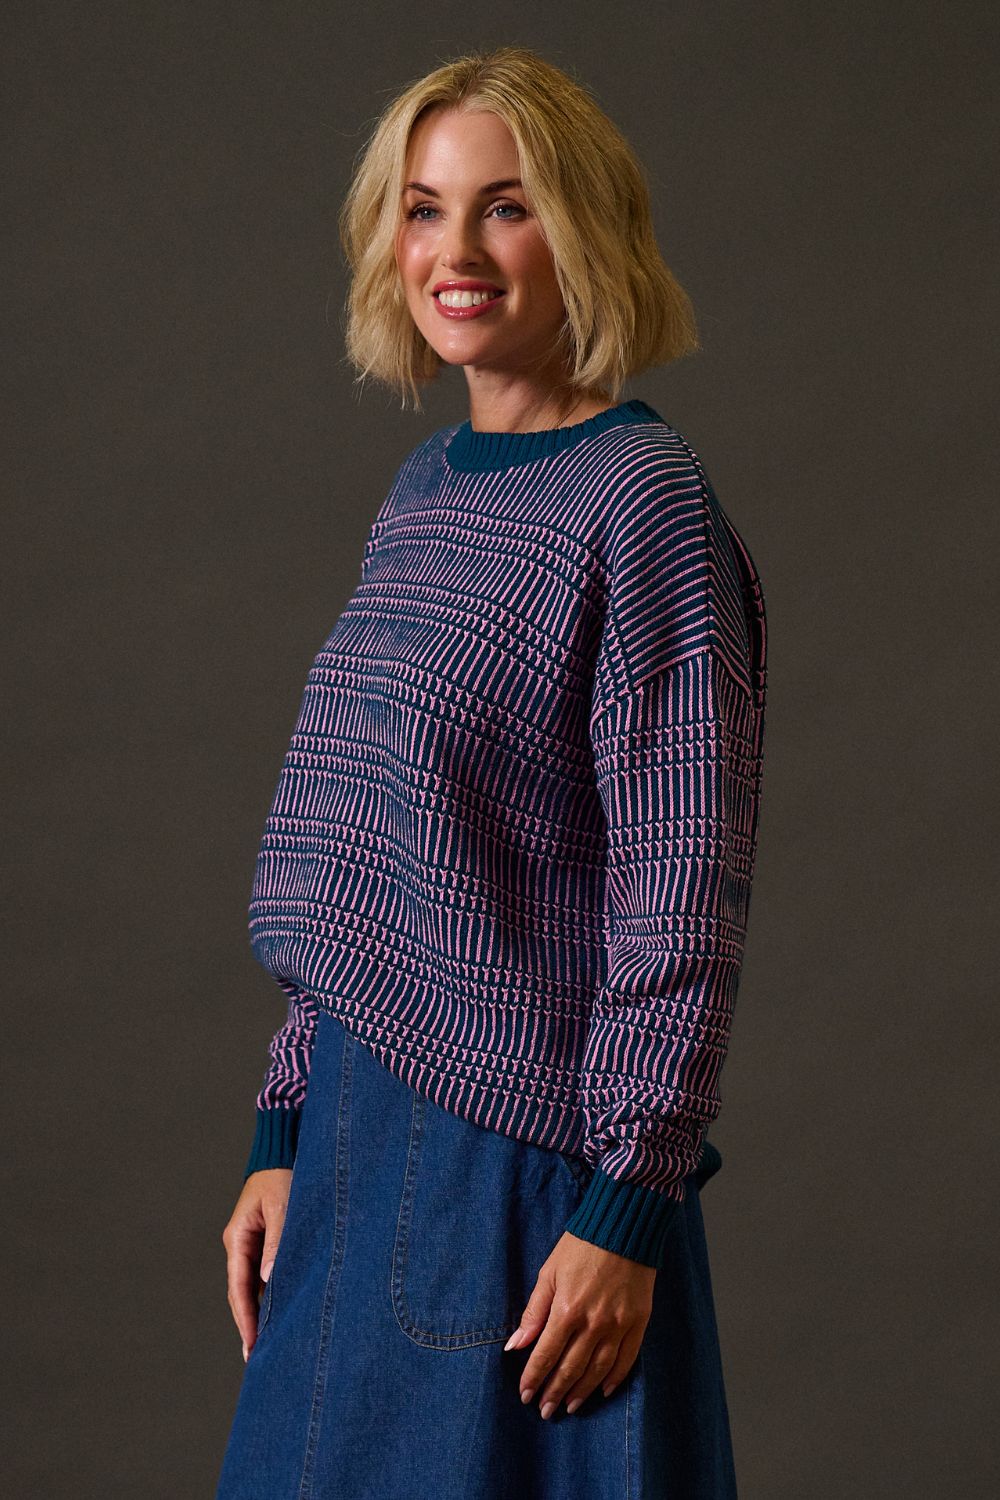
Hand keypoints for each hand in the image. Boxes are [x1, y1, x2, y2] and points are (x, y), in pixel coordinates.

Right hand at [221, 1168, 292, 1361]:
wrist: (284, 1151)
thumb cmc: (283, 1175)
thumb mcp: (283, 1207)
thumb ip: (277, 1241)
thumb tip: (268, 1279)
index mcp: (238, 1237)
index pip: (239, 1288)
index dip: (245, 1319)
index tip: (252, 1346)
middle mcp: (241, 1244)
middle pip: (242, 1293)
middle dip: (249, 1324)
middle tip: (257, 1358)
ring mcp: (252, 1244)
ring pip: (253, 1286)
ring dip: (260, 1312)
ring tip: (268, 1344)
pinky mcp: (266, 1241)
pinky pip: (265, 1274)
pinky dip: (270, 1295)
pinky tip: (279, 1313)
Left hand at [504, 1230, 654, 1417]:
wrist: (623, 1227)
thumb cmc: (580, 1246)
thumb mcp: (548, 1273)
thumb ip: (533, 1311)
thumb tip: (515, 1344)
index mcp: (567, 1310)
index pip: (546, 1355)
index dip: (534, 1378)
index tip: (525, 1395)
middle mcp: (593, 1324)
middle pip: (571, 1369)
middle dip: (555, 1392)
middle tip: (545, 1410)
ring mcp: (618, 1325)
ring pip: (598, 1370)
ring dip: (582, 1391)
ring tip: (570, 1406)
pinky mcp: (638, 1322)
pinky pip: (626, 1360)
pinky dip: (614, 1379)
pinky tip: (602, 1390)